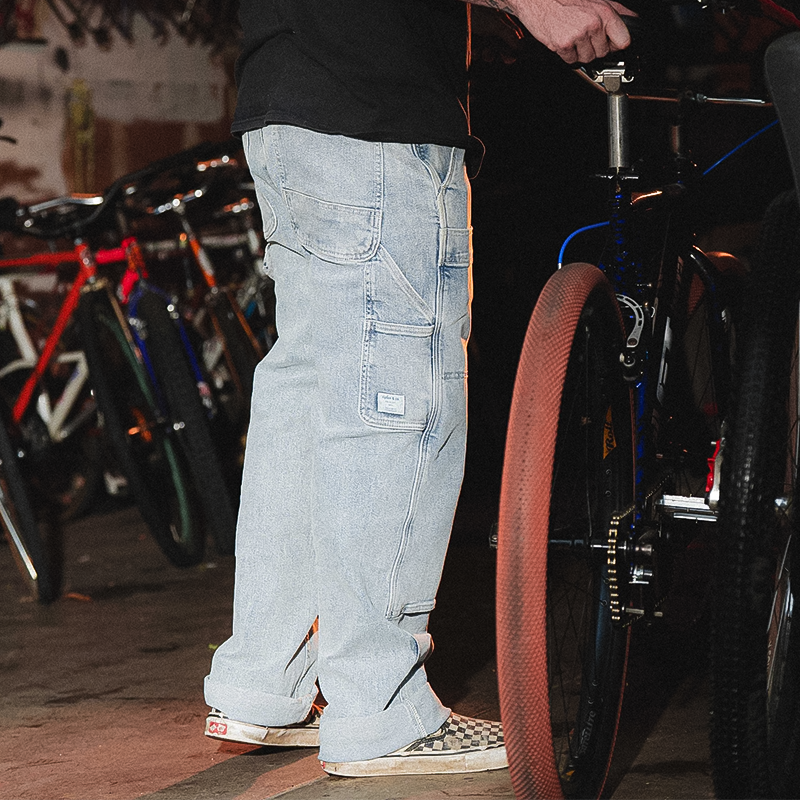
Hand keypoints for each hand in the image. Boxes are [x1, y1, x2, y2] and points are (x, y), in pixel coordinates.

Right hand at [502, 0, 635, 63]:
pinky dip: (568, 55)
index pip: (623, 40)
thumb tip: (632, 19)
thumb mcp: (596, 0)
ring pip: (588, 59)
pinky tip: (564, 41)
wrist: (540, 1)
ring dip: (580, 52)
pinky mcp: (564, 44)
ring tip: (573, 37)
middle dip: (595, 48)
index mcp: (605, 12)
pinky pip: (572, 61)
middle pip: (603, 53)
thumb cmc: (566, 0)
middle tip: (584, 36)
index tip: (611, 43)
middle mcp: (593, 24)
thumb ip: (616, 11)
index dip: (616, 44)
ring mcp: (579, 35)